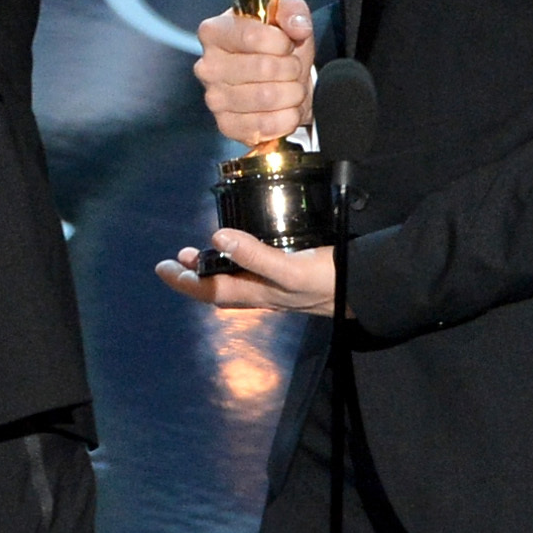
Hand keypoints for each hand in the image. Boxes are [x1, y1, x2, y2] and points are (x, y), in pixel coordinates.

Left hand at [155, 229, 340, 316]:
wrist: (369, 289)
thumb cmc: (330, 281)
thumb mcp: (291, 270)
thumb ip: (256, 256)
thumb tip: (216, 238)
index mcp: (258, 293)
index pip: (211, 290)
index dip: (185, 281)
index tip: (163, 267)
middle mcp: (264, 293)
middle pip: (220, 288)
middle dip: (195, 276)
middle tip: (176, 259)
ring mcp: (279, 287)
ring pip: (236, 282)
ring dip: (215, 269)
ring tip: (200, 253)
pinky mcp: (293, 276)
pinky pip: (255, 273)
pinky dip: (240, 262)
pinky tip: (246, 249)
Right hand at [193, 0, 314, 146]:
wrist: (281, 80)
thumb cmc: (278, 43)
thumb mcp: (287, 14)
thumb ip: (292, 9)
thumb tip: (297, 27)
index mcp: (214, 31)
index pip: (251, 36)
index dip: (280, 42)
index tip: (287, 44)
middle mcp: (206, 66)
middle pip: (263, 68)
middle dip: (291, 68)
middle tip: (292, 67)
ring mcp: (214, 99)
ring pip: (267, 97)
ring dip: (292, 92)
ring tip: (291, 86)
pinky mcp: (226, 126)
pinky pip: (266, 125)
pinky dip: (287, 117)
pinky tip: (285, 108)